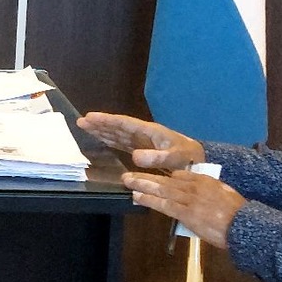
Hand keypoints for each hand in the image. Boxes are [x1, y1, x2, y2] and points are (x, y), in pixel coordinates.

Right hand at [76, 112, 204, 169]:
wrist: (201, 164)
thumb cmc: (190, 159)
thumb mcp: (176, 157)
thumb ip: (158, 156)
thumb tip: (134, 157)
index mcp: (150, 132)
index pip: (124, 123)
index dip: (106, 121)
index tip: (89, 117)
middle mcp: (144, 135)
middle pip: (118, 127)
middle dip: (100, 124)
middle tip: (80, 122)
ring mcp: (144, 143)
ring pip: (119, 134)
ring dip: (103, 131)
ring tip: (86, 127)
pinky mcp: (144, 152)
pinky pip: (123, 144)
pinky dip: (111, 141)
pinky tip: (103, 141)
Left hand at [120, 168, 245, 248]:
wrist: (245, 224)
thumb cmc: (238, 214)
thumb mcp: (224, 195)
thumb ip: (209, 192)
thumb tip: (197, 197)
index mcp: (206, 179)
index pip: (180, 174)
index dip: (164, 176)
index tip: (152, 177)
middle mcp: (195, 185)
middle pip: (166, 179)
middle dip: (146, 177)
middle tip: (128, 175)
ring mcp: (190, 198)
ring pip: (162, 189)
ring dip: (143, 185)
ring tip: (127, 182)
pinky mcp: (187, 212)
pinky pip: (164, 205)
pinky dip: (150, 200)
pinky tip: (138, 197)